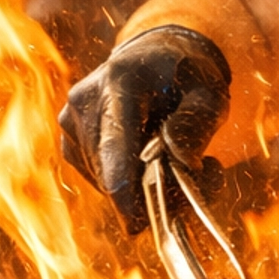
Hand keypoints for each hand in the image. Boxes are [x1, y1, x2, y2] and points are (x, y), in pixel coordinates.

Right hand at [59, 26, 230, 230]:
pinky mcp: (69, 141)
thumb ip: (196, 125)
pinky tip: (148, 161)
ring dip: (140, 186)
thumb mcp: (209, 94)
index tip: (136, 221)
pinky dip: (125, 181)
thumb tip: (180, 160)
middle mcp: (86, 101)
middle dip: (152, 190)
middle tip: (200, 178)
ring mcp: (71, 122)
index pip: (116, 142)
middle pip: (112, 171)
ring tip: (176, 162)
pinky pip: (98, 179)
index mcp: (120, 82)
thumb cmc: (186, 76)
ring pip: (105, 181)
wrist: (154, 58)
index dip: (125, 187)